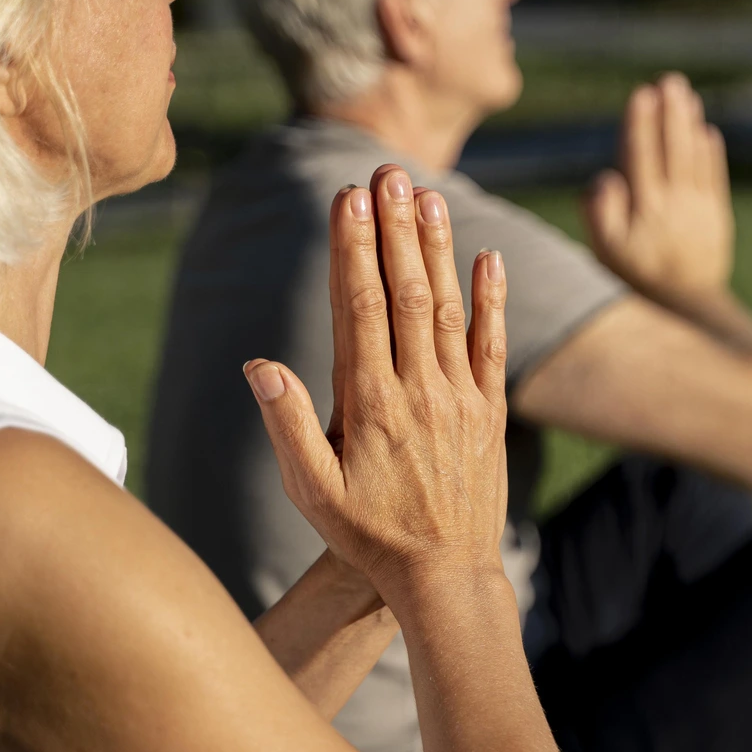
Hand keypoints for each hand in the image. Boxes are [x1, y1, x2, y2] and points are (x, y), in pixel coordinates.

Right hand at [244, 163, 508, 592]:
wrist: (446, 578)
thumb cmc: (369, 537)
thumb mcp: (312, 491)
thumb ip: (288, 426)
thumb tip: (259, 365)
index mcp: (370, 404)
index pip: (358, 308)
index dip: (353, 249)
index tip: (348, 199)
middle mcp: (418, 391)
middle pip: (403, 293)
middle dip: (395, 229)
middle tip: (388, 173)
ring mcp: (459, 398)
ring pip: (446, 309)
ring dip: (437, 249)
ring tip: (428, 195)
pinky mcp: (491, 412)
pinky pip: (492, 346)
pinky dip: (491, 300)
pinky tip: (487, 258)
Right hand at [583, 73, 733, 307]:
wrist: (684, 306)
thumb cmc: (634, 277)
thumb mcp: (606, 251)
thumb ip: (600, 213)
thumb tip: (605, 176)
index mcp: (645, 209)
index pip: (641, 157)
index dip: (641, 124)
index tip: (642, 94)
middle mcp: (674, 204)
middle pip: (672, 150)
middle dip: (670, 113)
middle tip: (669, 82)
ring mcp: (699, 209)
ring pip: (694, 158)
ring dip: (690, 124)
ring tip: (687, 96)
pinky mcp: (716, 216)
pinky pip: (714, 177)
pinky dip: (711, 153)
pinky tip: (707, 131)